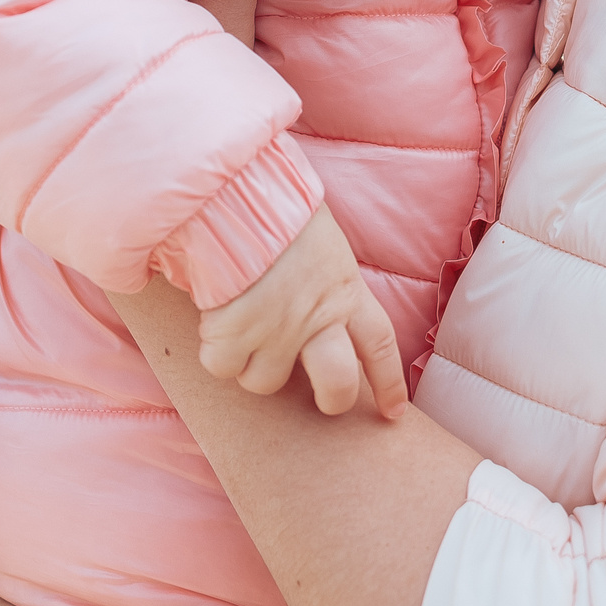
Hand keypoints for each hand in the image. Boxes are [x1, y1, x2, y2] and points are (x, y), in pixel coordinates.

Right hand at [197, 205, 407, 420]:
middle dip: (330, 400)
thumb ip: (324, 280)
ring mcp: (275, 330)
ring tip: (240, 328)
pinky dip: (213, 351)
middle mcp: (317, 318)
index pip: (379, 346)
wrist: (237, 192)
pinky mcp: (234, 333)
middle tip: (317, 399)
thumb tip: (311, 300)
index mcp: (344, 290)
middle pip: (337, 385)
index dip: (388, 383)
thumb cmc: (277, 206)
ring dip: (250, 365)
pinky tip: (212, 319)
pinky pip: (221, 366)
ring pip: (265, 382)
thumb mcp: (321, 243)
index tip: (393, 413)